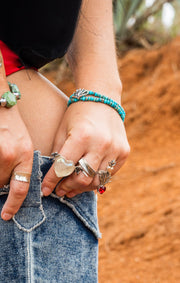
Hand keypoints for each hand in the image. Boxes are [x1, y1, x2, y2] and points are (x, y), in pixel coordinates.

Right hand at [0, 51, 32, 220]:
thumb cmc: (12, 124)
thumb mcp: (23, 144)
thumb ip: (20, 165)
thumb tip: (11, 186)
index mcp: (25, 154)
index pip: (21, 188)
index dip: (13, 206)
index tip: (6, 216)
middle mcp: (11, 155)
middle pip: (1, 184)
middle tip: (1, 165)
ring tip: (1, 153)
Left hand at [42, 98, 129, 197]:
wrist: (103, 99)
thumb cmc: (78, 114)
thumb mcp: (62, 130)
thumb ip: (58, 154)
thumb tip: (54, 178)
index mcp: (81, 136)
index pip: (64, 167)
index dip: (52, 181)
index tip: (46, 190)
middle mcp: (101, 144)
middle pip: (83, 179)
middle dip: (68, 187)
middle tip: (60, 190)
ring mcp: (115, 149)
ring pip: (97, 181)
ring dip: (83, 188)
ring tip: (72, 188)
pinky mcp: (124, 152)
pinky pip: (109, 174)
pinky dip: (97, 179)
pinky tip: (88, 178)